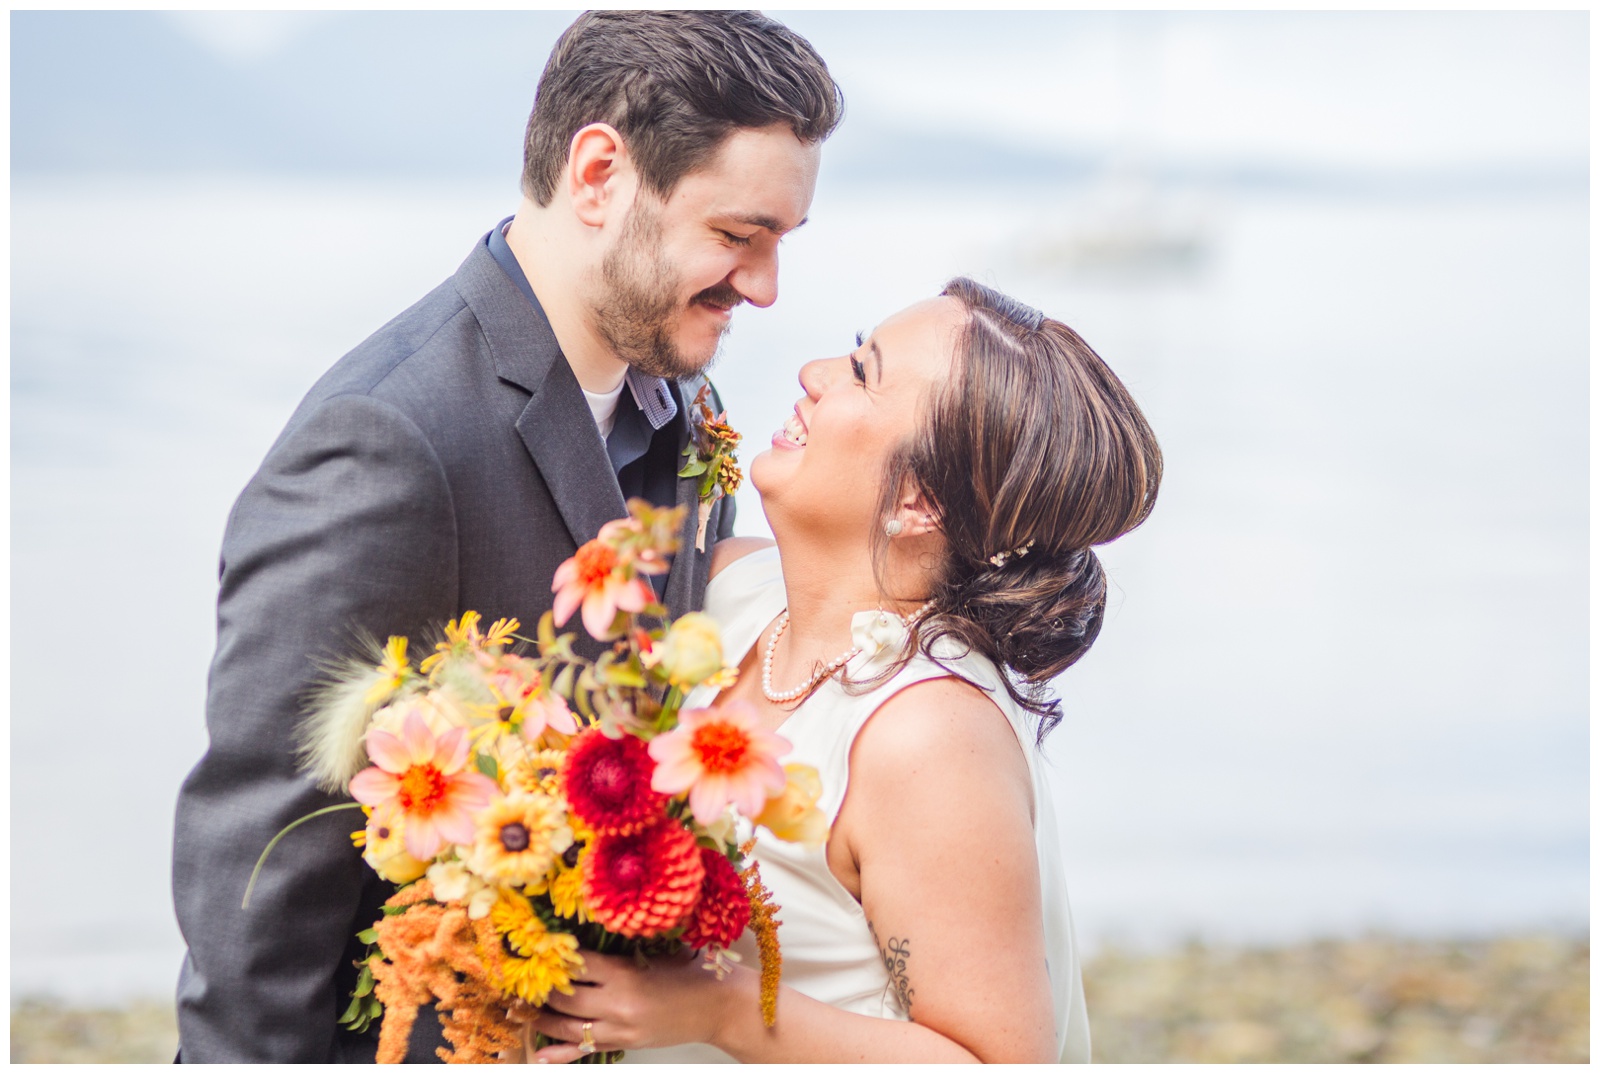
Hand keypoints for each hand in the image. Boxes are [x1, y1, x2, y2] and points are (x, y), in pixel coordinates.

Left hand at [526, 949, 738, 1062]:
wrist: (720, 1006)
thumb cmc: (693, 970)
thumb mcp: (658, 951)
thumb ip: (622, 950)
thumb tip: (586, 940)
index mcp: (625, 973)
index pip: (577, 963)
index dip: (556, 955)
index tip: (539, 947)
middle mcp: (617, 1004)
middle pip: (566, 998)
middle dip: (543, 989)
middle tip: (526, 978)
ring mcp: (620, 1028)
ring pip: (568, 1026)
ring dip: (543, 1018)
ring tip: (523, 1009)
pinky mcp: (625, 1044)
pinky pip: (586, 1051)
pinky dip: (561, 1054)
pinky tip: (539, 1053)